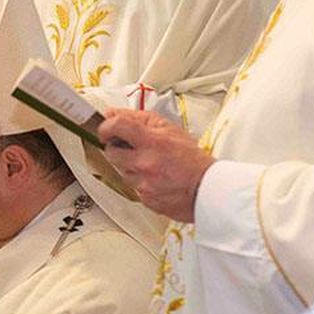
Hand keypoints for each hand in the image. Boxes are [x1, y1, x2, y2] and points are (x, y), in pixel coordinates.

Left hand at [97, 109, 214, 222]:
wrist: (206, 188)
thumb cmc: (191, 158)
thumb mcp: (169, 129)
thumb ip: (139, 119)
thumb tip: (113, 113)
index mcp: (152, 141)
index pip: (117, 126)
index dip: (106, 126)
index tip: (106, 129)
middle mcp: (145, 163)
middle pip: (111, 153)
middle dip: (118, 149)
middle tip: (132, 149)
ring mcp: (144, 183)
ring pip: (122, 172)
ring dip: (131, 167)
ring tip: (150, 165)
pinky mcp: (145, 199)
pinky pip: (133, 188)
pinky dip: (140, 183)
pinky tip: (155, 179)